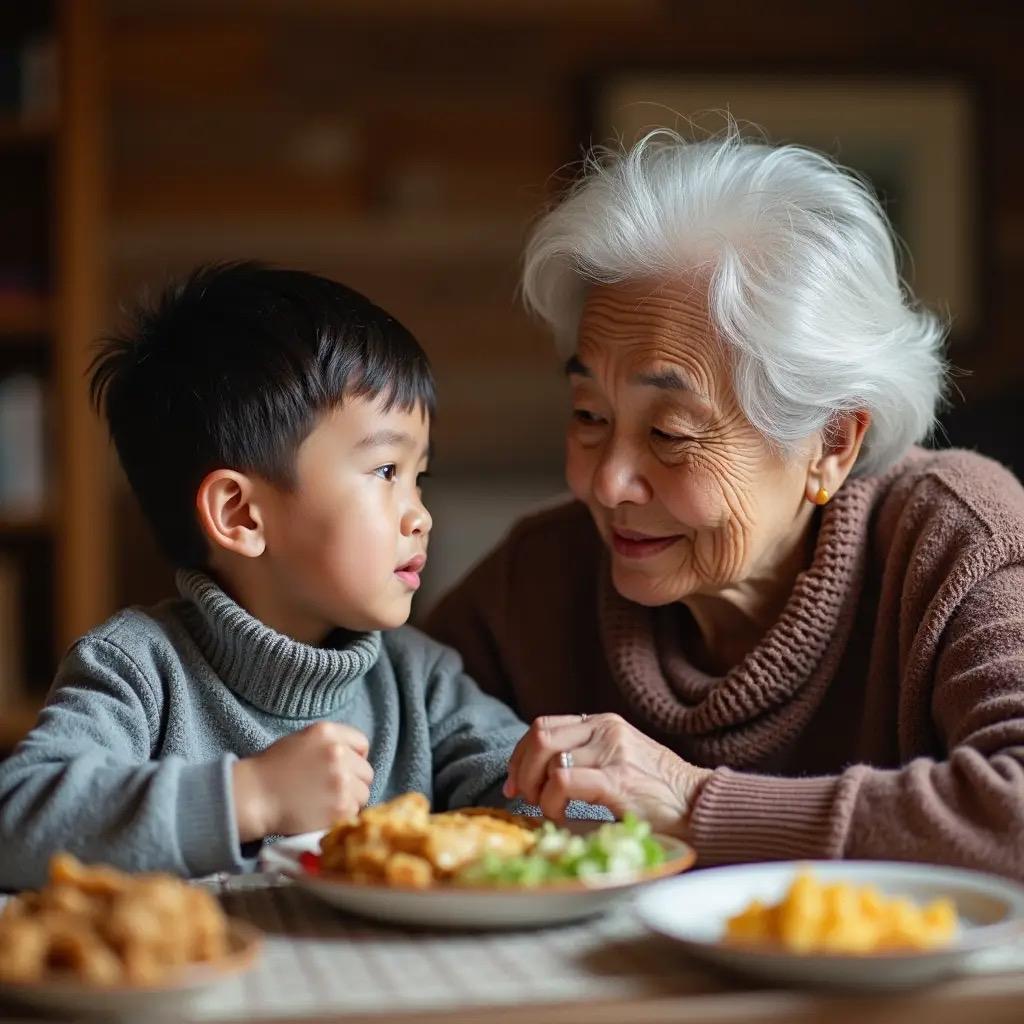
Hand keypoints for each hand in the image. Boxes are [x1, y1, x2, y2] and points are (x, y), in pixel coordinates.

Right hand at [232, 722, 373, 841]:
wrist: (254, 796)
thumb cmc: (273, 769)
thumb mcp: (303, 740)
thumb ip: (331, 743)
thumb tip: (356, 757)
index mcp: (328, 733)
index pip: (362, 744)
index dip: (354, 758)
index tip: (344, 768)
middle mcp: (338, 753)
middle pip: (366, 771)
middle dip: (354, 781)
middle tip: (332, 790)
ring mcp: (341, 780)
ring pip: (363, 794)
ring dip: (350, 800)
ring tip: (326, 803)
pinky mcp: (341, 807)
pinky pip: (355, 812)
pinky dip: (342, 816)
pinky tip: (323, 813)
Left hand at [503, 713, 711, 837]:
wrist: (701, 807)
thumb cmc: (660, 794)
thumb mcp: (620, 760)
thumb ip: (587, 757)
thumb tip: (540, 777)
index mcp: (603, 722)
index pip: (543, 725)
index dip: (520, 754)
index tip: (515, 782)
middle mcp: (606, 729)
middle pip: (538, 736)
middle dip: (520, 770)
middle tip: (524, 798)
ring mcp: (612, 751)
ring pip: (546, 758)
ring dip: (534, 789)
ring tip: (546, 809)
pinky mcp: (617, 779)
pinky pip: (562, 782)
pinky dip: (551, 803)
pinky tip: (562, 816)